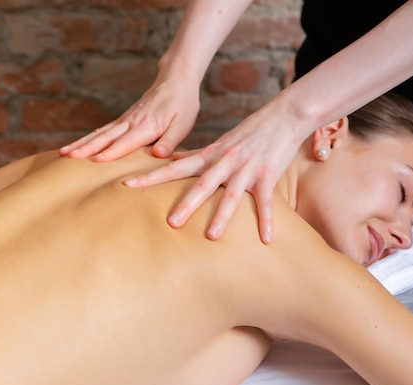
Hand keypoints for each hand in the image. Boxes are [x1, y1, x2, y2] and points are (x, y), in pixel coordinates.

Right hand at [59, 75, 199, 160]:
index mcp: (146, 126)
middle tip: (68, 157)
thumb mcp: (183, 124)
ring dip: (81, 143)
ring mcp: (125, 119)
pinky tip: (78, 145)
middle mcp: (131, 122)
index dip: (111, 152)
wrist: (176, 79)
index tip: (96, 160)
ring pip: (99, 133)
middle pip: (105, 137)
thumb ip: (171, 140)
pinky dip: (89, 137)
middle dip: (86, 148)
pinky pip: (103, 130)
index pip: (126, 142)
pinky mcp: (124, 119)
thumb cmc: (182, 104)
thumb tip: (159, 155)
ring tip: (63, 153)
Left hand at [125, 104, 304, 243]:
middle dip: (187, 203)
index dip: (151, 177)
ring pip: (232, 195)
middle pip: (203, 184)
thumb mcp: (218, 142)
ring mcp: (247, 169)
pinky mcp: (268, 176)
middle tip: (171, 223)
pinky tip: (265, 239)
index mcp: (210, 155)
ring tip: (211, 236)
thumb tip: (172, 161)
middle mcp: (225, 162)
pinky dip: (266, 220)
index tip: (128, 185)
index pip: (175, 168)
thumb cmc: (249, 132)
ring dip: (222, 216)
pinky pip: (266, 202)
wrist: (283, 117)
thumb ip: (196, 154)